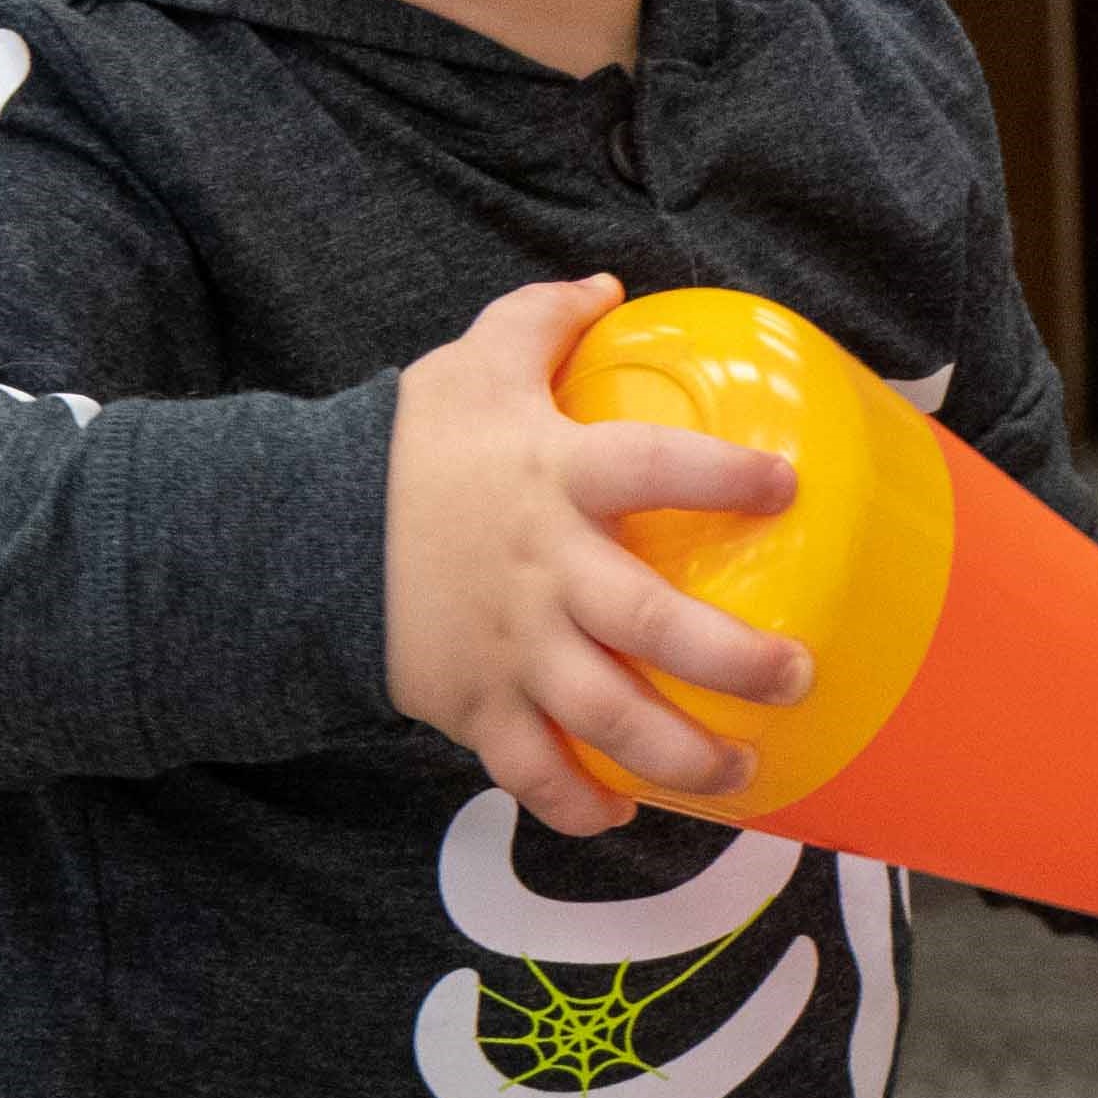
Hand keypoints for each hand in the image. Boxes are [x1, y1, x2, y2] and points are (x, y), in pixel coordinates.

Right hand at [386, 275, 812, 836]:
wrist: (303, 530)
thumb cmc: (407, 448)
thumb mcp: (473, 363)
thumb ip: (542, 320)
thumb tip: (609, 284)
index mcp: (553, 478)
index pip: (651, 468)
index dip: (721, 477)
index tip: (785, 486)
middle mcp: (544, 570)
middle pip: (651, 625)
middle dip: (735, 661)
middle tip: (794, 677)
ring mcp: (510, 647)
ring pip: (607, 717)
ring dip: (681, 755)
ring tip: (739, 769)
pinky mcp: (472, 704)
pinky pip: (530, 771)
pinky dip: (576, 806)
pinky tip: (624, 813)